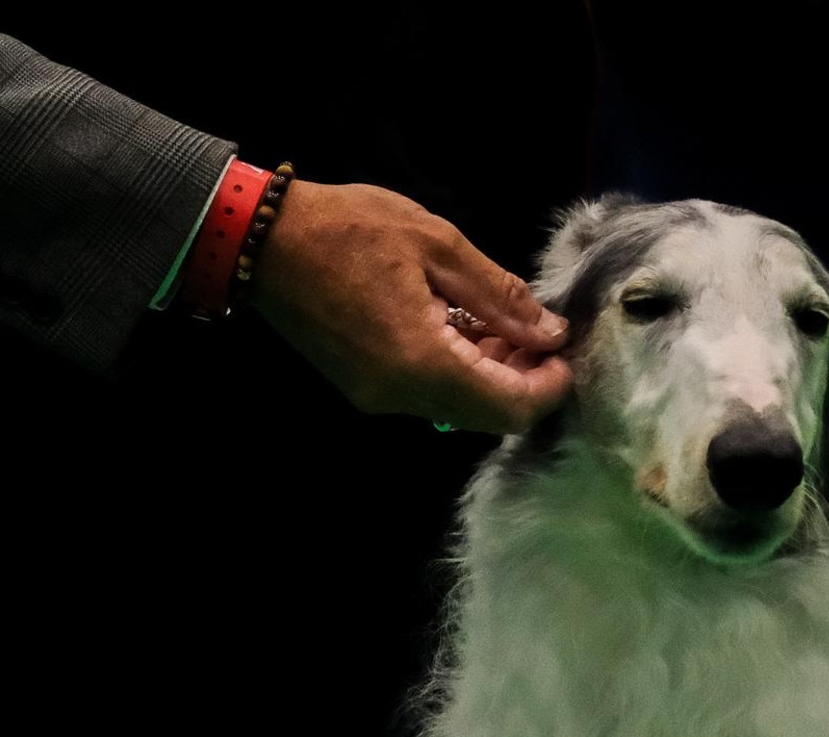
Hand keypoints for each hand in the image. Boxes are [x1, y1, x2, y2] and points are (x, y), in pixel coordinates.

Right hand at [250, 181, 572, 433]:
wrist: (262, 239)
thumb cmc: (351, 228)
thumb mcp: (438, 245)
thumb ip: (501, 296)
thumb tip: (550, 333)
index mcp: (422, 361)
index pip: (508, 406)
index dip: (549, 387)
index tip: (566, 351)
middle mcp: (399, 395)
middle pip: (486, 416)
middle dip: (525, 382)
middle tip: (540, 334)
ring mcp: (377, 397)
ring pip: (458, 408)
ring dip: (493, 376)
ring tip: (506, 324)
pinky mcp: (364, 387)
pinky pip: (428, 395)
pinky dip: (460, 372)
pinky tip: (467, 329)